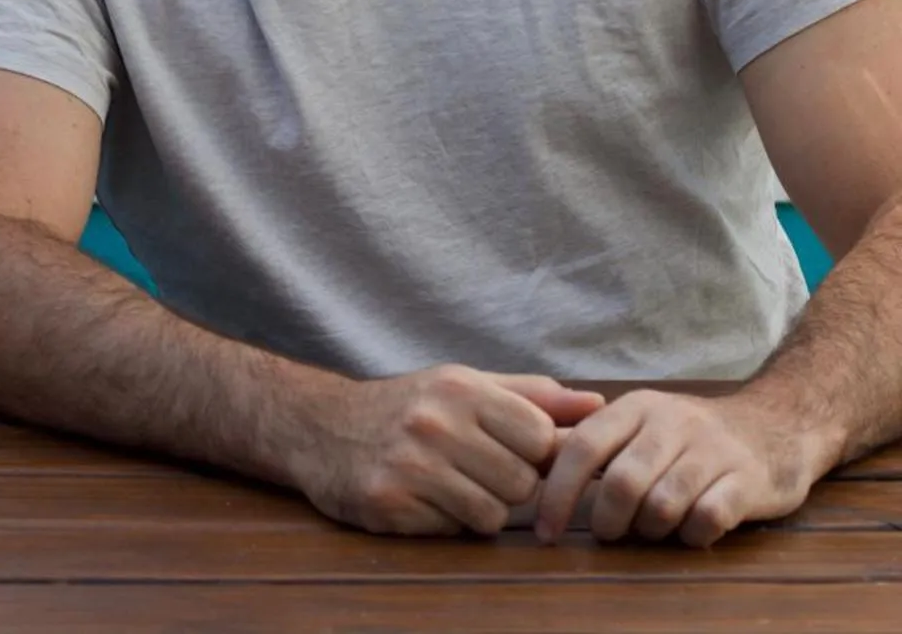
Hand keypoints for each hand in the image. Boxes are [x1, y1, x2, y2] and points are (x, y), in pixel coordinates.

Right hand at [289, 365, 605, 535]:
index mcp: (460, 389)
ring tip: (446, 484)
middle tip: (470, 468)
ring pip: (491, 514)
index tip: (504, 447)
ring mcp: (409, 465)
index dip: (531, 451)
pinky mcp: (388, 503)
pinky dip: (443, 520)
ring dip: (476, 508)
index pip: (542, 438)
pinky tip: (418, 497)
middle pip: (522, 483)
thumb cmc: (404, 406)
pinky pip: (451, 530)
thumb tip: (598, 406)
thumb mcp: (463, 385)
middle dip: (505, 483)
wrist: (317, 425)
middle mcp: (435, 423)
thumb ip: (531, 396)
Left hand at [534, 389, 827, 546]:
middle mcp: (671, 422)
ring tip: (651, 530)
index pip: (582, 447)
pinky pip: (707, 518)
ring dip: (649, 531)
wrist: (777, 424)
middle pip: (621, 483)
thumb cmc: (690, 435)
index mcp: (635, 407)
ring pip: (662, 505)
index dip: (558, 493)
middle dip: (608, 520)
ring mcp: (712, 450)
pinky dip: (691, 536)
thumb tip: (528, 461)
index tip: (546, 532)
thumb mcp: (638, 422)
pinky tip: (691, 532)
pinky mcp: (748, 480)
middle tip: (610, 533)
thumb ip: (590, 440)